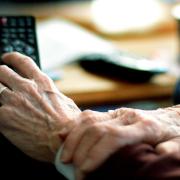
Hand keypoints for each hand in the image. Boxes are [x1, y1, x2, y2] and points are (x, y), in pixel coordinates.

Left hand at [0, 52, 80, 161]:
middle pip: (2, 71)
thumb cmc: (67, 122)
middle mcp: (26, 88)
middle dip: (0, 73)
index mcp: (42, 82)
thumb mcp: (64, 101)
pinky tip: (4, 115)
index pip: (21, 61)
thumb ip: (51, 93)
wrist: (63, 139)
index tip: (6, 58)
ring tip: (1, 97)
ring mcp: (13, 101)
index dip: (11, 57)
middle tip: (0, 79)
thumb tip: (47, 93)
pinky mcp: (4, 117)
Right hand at [60, 107, 179, 178]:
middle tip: (72, 170)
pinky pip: (89, 115)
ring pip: (89, 120)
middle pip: (96, 129)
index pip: (112, 137)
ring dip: (73, 138)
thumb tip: (159, 157)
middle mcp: (128, 116)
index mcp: (144, 126)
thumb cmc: (174, 135)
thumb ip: (170, 152)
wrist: (171, 119)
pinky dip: (75, 126)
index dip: (95, 154)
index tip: (83, 172)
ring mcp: (118, 113)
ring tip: (64, 156)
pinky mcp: (112, 112)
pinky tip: (64, 135)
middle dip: (80, 150)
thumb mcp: (178, 145)